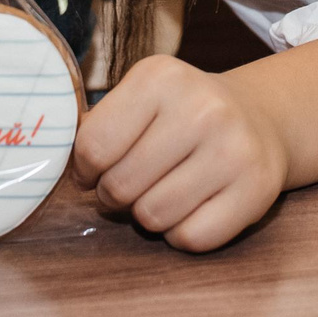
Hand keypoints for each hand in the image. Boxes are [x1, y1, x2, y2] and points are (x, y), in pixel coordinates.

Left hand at [74, 55, 287, 251]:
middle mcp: (203, 109)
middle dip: (115, 195)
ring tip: (162, 192)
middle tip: (128, 186)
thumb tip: (57, 165)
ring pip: (153, 216)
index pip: (94, 146)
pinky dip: (181, 233)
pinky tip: (192, 206)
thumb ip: (100, 125)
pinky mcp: (257, 190)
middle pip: (122, 185)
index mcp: (162, 78)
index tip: (94, 170)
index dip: (86, 170)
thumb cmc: (183, 113)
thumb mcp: (142, 95)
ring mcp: (234, 150)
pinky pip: (191, 238)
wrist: (260, 118)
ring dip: (148, 215)